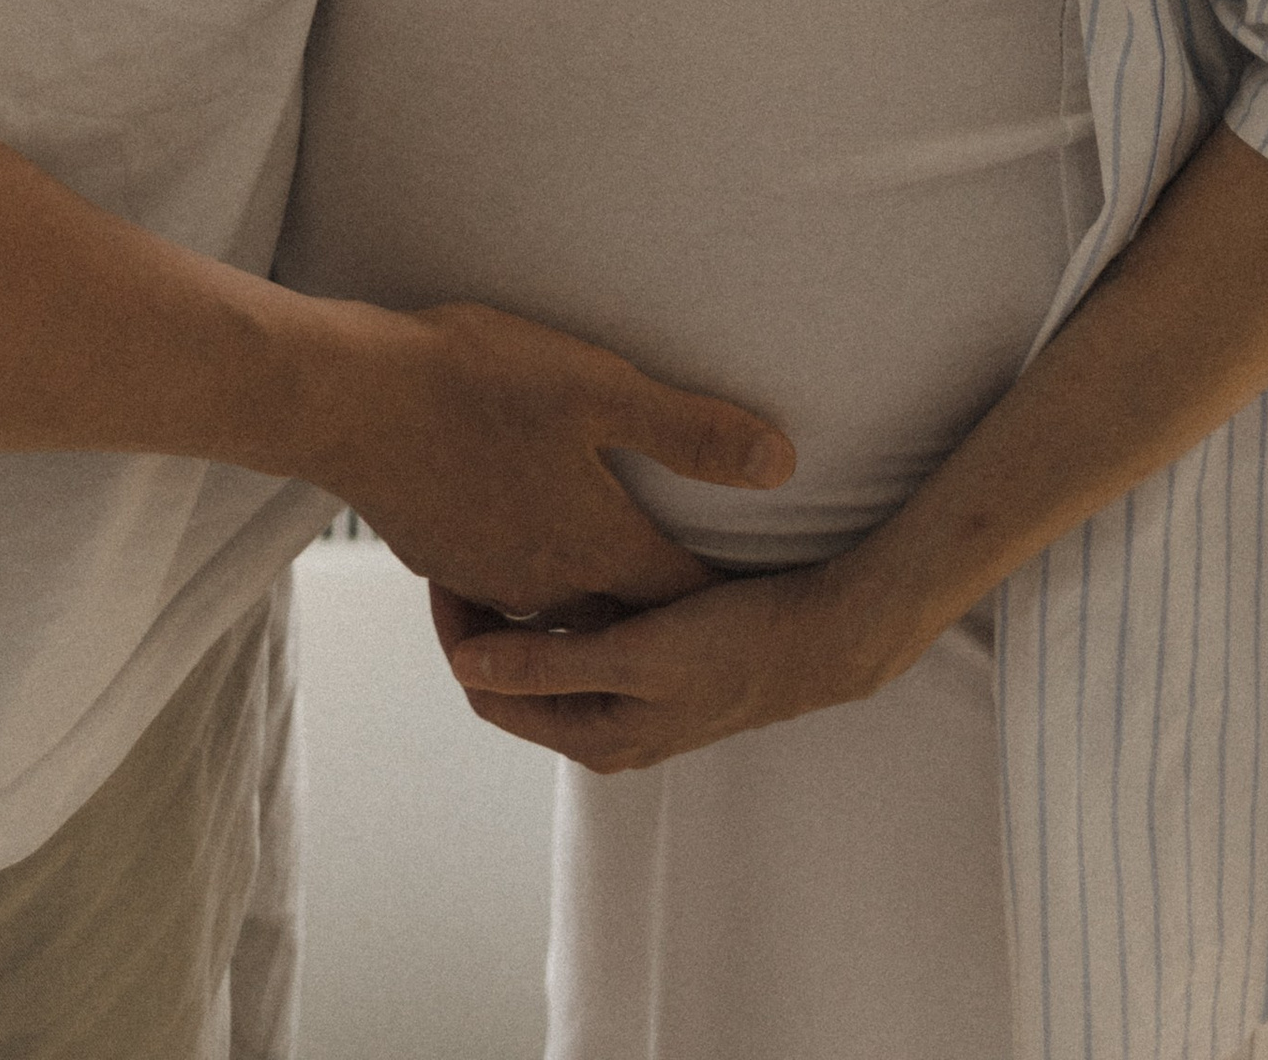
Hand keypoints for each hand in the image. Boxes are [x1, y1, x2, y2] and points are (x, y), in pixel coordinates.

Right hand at [310, 295, 793, 621]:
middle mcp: (544, 581)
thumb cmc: (476, 381)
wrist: (347, 397)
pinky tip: (530, 543)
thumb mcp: (599, 387)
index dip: (722, 596)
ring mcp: (484, 575)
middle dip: (658, 616)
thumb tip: (781, 464)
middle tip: (699, 606)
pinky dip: (532, 585)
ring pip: (557, 612)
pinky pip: (502, 591)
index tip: (760, 599)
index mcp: (594, 545)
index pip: (679, 594)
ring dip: (592, 607)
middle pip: (619, 621)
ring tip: (621, 584)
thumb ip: (689, 433)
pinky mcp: (437, 557)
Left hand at [431, 552, 896, 773]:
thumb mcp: (641, 654)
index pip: (485, 689)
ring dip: (514, 598)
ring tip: (492, 530)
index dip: (456, 628)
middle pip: (506, 668)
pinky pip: (577, 630)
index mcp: (593, 737)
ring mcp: (625, 693)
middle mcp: (601, 725)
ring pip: (541, 645)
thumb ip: (552, 662)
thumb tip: (464, 664)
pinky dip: (554, 595)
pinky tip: (552, 542)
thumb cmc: (739, 645)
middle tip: (457, 535)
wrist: (826, 636)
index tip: (441, 560)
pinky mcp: (647, 660)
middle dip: (478, 609)